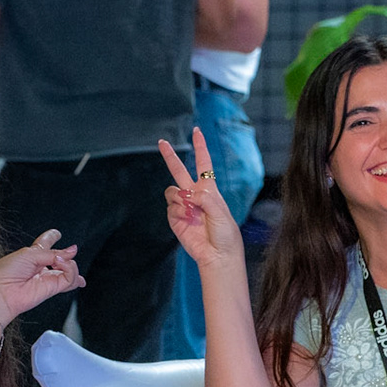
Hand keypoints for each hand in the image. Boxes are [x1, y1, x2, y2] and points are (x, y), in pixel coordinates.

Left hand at [0, 229, 82, 324]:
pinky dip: (71, 270)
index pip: (44, 244)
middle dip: (67, 254)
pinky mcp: (53, 288)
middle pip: (60, 258)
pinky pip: (70, 278)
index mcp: (31, 255)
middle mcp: (40, 267)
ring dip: (70, 263)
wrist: (1, 292)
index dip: (51, 237)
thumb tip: (72, 252)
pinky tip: (63, 265)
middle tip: (70, 251)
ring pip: (70, 269)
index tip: (56, 233)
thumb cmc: (6, 272)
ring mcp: (48, 278)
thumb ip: (52, 252)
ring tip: (59, 261)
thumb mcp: (30, 253)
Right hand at [158, 128, 243, 274]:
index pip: (203, 164)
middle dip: (170, 156)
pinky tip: (188, 220)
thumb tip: (187, 194)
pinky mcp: (175, 219)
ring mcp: (184, 207)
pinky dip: (178, 212)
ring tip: (192, 211)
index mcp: (209, 189)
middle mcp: (195, 195)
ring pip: (172, 191)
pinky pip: (170, 207)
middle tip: (161, 142)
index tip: (197, 131)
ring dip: (180, 198)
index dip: (200, 147)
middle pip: (179, 170)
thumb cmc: (225, 233)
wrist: (217, 254)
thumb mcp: (220, 211)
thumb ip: (204, 198)